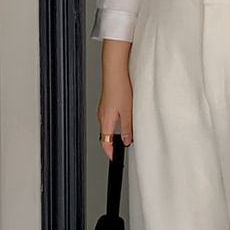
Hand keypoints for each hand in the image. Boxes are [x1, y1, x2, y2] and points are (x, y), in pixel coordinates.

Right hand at [98, 39, 133, 161]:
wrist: (115, 70)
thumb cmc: (119, 87)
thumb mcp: (128, 112)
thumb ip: (127, 129)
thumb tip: (127, 141)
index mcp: (105, 120)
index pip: (105, 143)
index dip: (110, 153)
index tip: (115, 159)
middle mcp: (102, 115)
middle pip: (106, 136)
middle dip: (113, 145)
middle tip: (120, 152)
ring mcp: (104, 109)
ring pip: (108, 126)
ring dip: (115, 134)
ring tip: (126, 138)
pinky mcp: (107, 102)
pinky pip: (111, 118)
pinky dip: (116, 124)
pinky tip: (125, 121)